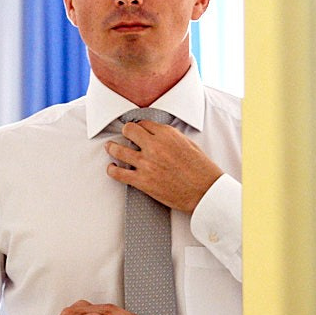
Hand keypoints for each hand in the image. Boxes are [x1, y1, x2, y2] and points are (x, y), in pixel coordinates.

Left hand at [105, 120, 223, 212]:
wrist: (205, 191)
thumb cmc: (201, 169)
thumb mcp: (188, 144)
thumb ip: (170, 137)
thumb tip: (158, 135)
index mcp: (167, 134)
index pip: (144, 123)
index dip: (140, 127)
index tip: (137, 130)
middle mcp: (154, 146)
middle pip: (128, 131)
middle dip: (126, 132)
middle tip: (124, 136)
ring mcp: (146, 164)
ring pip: (118, 150)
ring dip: (112, 148)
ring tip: (110, 147)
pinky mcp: (142, 181)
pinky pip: (119, 173)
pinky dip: (112, 170)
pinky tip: (112, 168)